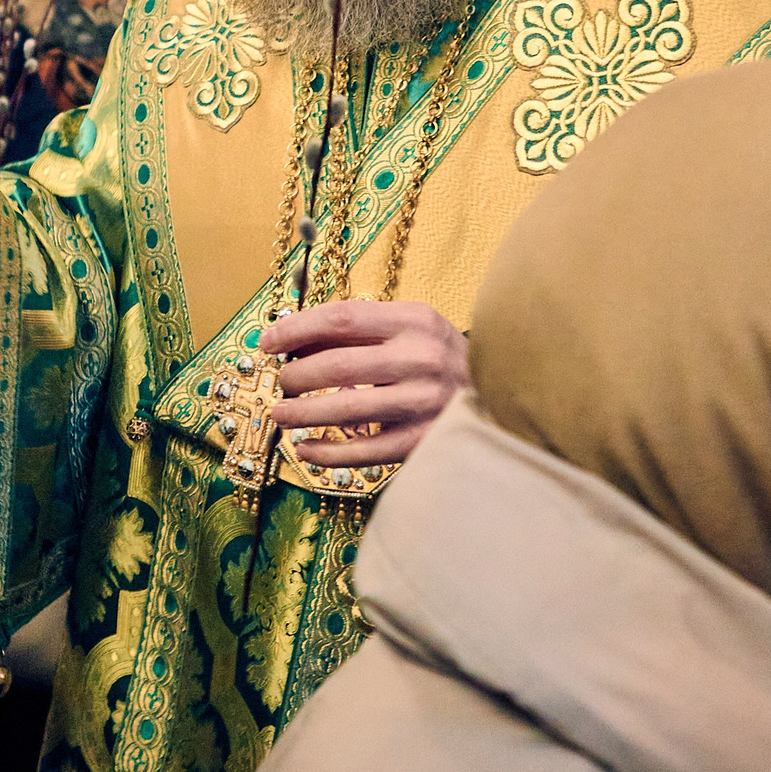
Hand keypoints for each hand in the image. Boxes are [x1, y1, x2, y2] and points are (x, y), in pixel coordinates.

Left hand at [259, 300, 469, 468]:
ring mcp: (424, 403)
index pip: (343, 318)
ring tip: (280, 414)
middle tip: (280, 382)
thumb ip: (363, 330)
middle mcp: (422, 358)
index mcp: (416, 321)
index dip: (297, 328)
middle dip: (296, 375)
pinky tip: (306, 450)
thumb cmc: (443, 360)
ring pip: (346, 410)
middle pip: (338, 364)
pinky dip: (327, 453)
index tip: (267, 340)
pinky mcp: (423, 442)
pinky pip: (363, 452)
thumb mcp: (413, 329)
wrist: (503, 396)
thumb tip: (294, 342)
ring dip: (302, 414)